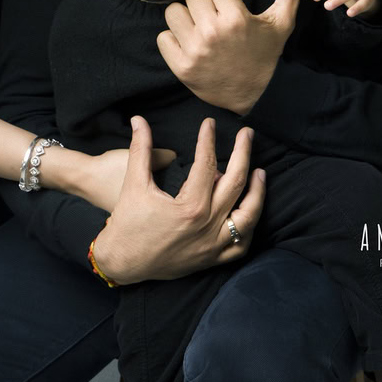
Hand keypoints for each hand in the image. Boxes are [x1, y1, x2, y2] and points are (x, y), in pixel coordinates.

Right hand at [92, 115, 265, 284]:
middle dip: (243, 153)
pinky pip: (241, 245)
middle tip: (246, 134)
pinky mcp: (212, 259)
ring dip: (257, 192)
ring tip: (259, 172)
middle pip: (236, 183)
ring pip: (248, 216)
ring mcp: (213, 245)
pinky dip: (249, 227)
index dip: (208, 139)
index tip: (209, 124)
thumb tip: (138, 120)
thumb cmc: (127, 222)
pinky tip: (249, 209)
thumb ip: (140, 149)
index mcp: (190, 206)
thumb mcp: (133, 183)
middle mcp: (207, 226)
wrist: (122, 262)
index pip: (207, 164)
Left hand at [156, 0, 314, 116]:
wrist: (257, 95)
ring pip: (173, 12)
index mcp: (236, 18)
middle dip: (203, 1)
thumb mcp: (281, 24)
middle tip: (212, 15)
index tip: (226, 1)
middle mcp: (213, 32)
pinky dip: (172, 40)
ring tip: (198, 28)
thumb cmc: (266, 55)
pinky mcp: (181, 67)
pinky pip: (163, 38)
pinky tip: (188, 44)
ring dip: (184, 18)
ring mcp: (195, 50)